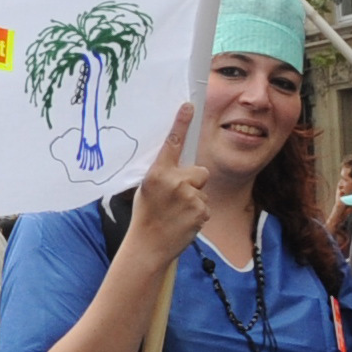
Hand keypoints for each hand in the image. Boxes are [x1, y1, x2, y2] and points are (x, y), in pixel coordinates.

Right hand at [121, 104, 208, 267]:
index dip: (180, 123)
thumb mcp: (146, 190)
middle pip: (199, 171)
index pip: (171, 144)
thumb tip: (182, 167)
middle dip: (193, 182)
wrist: (148, 245)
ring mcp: (189, 197)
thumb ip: (164, 175)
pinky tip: (184, 221)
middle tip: (178, 198)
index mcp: (156, 173)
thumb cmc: (146, 215)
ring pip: (203, 190)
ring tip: (177, 213)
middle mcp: (174, 182)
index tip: (189, 106)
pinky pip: (206, 205)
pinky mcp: (201, 210)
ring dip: (195, 200)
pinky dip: (198, 213)